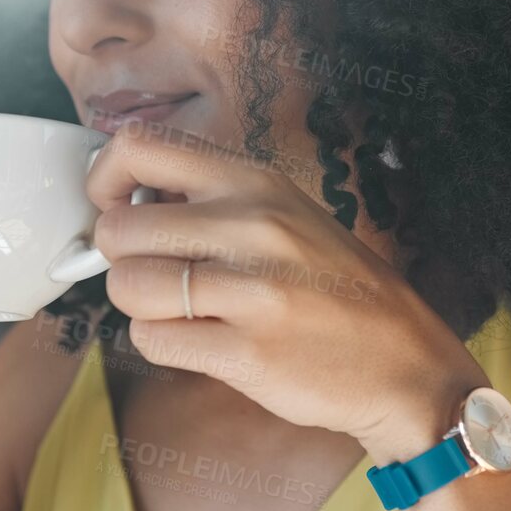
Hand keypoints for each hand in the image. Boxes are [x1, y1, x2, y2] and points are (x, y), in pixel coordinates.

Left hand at [85, 127, 485, 451]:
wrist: (405, 363)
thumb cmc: (334, 289)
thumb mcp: (285, 214)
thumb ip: (210, 200)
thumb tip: (122, 200)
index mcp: (255, 181)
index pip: (139, 147)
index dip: (105, 179)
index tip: (115, 207)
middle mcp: (253, 225)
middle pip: (118, 228)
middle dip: (118, 258)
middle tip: (153, 274)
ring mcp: (252, 289)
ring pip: (127, 286)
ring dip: (138, 305)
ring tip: (180, 311)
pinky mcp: (247, 352)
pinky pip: (151, 340)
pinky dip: (161, 343)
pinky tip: (199, 341)